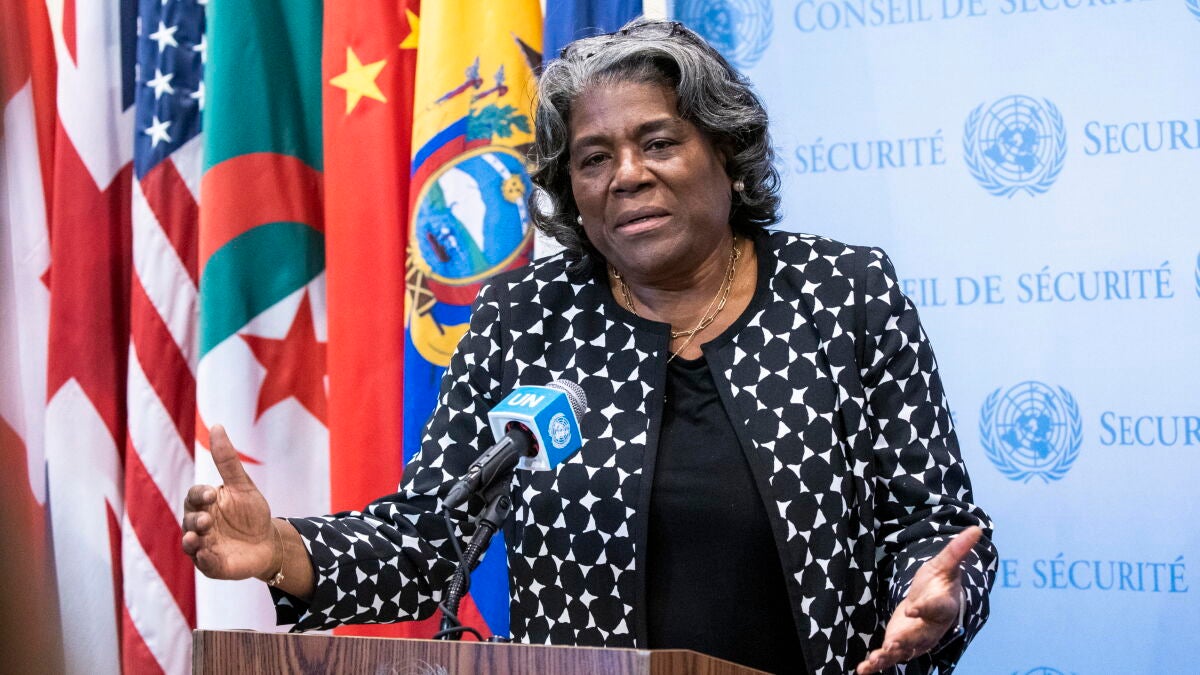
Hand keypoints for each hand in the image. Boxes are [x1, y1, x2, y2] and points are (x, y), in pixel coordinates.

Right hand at [181, 425, 276, 580]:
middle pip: (190, 520)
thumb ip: (227, 460)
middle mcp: (198, 525)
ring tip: (195, 537)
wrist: (268, 542)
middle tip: (206, 519)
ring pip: (191, 544)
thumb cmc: (251, 512)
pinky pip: (204, 563)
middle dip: (196, 519)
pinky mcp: (211, 565)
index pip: (194, 496)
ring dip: (192, 540)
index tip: (211, 493)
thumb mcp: (242, 485)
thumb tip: (217, 425)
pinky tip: (208, 554)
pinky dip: (204, 559)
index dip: (200, 495)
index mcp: (204, 504)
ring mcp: (203, 546)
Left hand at [855, 526, 981, 674]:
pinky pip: (889, 657)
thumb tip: (977, 528)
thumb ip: (957, 550)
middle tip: (893, 644)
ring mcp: (915, 639)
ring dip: (889, 656)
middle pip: (919, 635)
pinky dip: (876, 664)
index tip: (913, 609)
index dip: (925, 609)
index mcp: (942, 606)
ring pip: (903, 650)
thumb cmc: (941, 583)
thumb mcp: (946, 565)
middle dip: (906, 640)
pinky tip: (863, 669)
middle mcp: (930, 627)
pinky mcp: (900, 644)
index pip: (935, 608)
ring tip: (875, 660)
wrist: (935, 602)